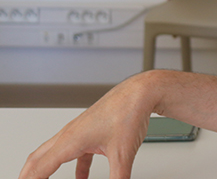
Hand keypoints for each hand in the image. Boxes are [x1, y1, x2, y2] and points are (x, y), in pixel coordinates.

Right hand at [19, 73, 155, 178]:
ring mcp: (79, 131)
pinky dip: (75, 168)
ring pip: (54, 153)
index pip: (40, 168)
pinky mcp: (91, 130)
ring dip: (46, 170)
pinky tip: (82, 178)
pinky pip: (76, 152)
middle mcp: (70, 134)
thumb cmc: (129, 112)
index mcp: (71, 140)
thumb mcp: (123, 154)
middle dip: (28, 175)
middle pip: (38, 159)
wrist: (141, 92)